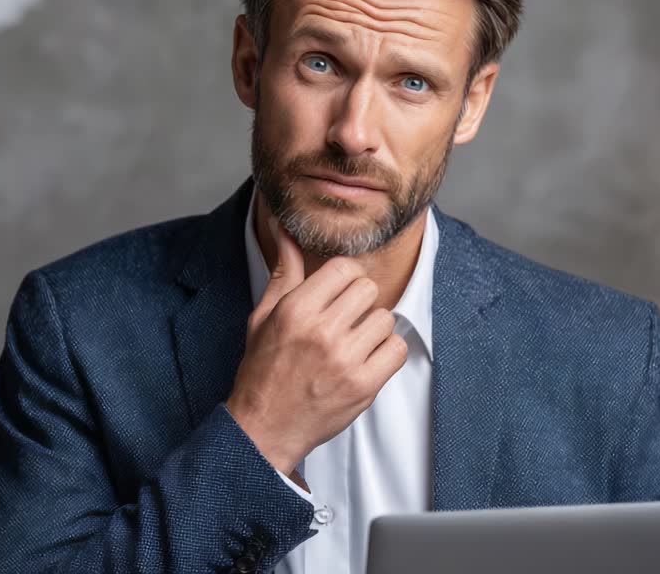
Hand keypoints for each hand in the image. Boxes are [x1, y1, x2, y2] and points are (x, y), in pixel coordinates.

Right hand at [226, 214, 406, 474]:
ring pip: (385, 318)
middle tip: (344, 320)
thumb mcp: (264, 316)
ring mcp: (345, 359)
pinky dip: (386, 354)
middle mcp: (321, 331)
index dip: (344, 279)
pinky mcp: (363, 384)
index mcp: (296, 310)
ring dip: (373, 329)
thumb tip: (286, 231)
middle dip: (359, 302)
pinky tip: (365, 360)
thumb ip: (284, 272)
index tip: (337, 294)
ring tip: (352, 344)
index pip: (344, 268)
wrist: (263, 428)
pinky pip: (396, 349)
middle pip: (368, 289)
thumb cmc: (263, 371)